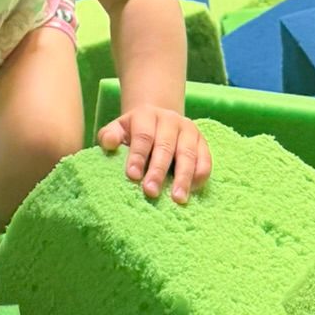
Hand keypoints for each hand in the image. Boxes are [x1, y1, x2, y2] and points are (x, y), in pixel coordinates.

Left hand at [97, 108, 211, 203]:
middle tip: (151, 192)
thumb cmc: (134, 131)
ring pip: (188, 154)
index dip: (138, 156)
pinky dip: (200, 175)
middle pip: (166, 146)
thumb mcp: (118, 129)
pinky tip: (192, 191)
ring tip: (177, 199)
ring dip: (183, 177)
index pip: (143, 136)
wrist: (158, 120)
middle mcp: (170, 120)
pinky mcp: (202, 142)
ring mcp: (189, 130)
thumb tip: (108, 143)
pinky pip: (205, 159)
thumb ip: (109, 136)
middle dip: (158, 171)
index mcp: (147, 115)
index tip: (132, 176)